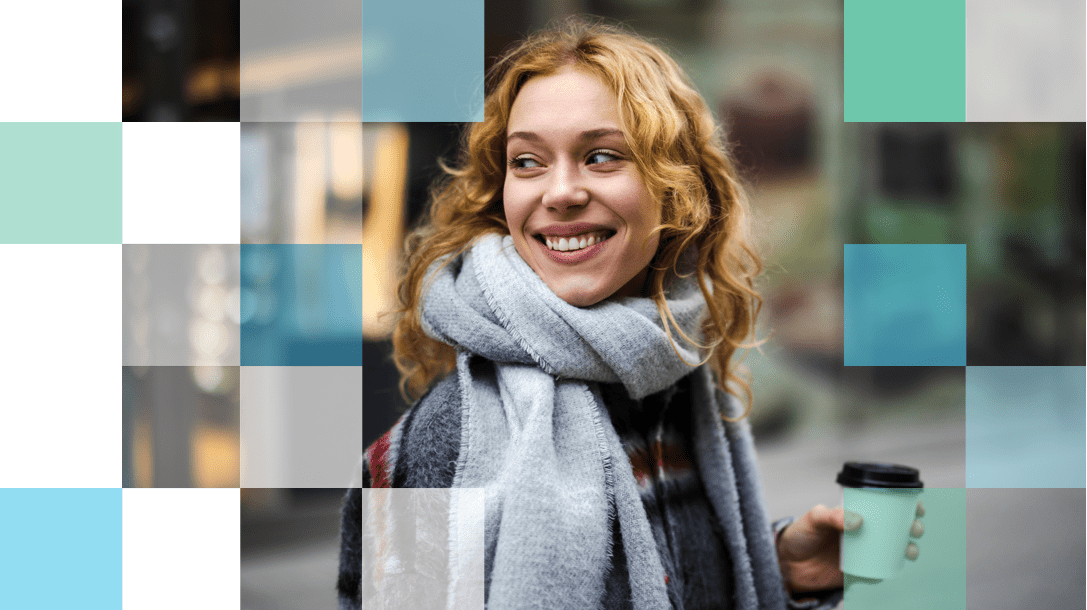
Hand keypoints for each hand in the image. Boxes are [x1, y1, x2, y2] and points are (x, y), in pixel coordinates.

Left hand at [776, 500, 924, 593]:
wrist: (788, 564)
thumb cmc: (800, 535)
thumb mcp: (813, 519)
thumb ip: (831, 516)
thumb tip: (858, 521)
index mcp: (854, 513)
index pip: (883, 505)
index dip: (904, 504)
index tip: (916, 506)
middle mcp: (862, 531)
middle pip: (895, 527)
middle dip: (912, 526)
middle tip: (914, 528)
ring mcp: (862, 551)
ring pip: (893, 549)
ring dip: (909, 548)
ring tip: (910, 549)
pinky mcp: (859, 571)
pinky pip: (880, 571)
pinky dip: (891, 569)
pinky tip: (896, 566)